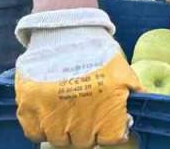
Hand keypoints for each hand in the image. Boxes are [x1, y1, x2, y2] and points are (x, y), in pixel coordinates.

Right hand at [14, 8, 138, 147]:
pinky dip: (41, 128)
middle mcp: (79, 123)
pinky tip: (48, 115)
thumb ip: (133, 91)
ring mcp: (52, 119)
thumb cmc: (97, 50)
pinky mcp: (29, 111)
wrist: (66, 32)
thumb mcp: (123, 70)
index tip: (106, 123)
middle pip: (83, 142)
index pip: (110, 140)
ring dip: (64, 130)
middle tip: (84, 114)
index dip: (109, 131)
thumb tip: (140, 105)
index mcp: (106, 116)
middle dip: (86, 131)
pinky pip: (34, 133)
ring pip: (58, 140)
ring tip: (66, 112)